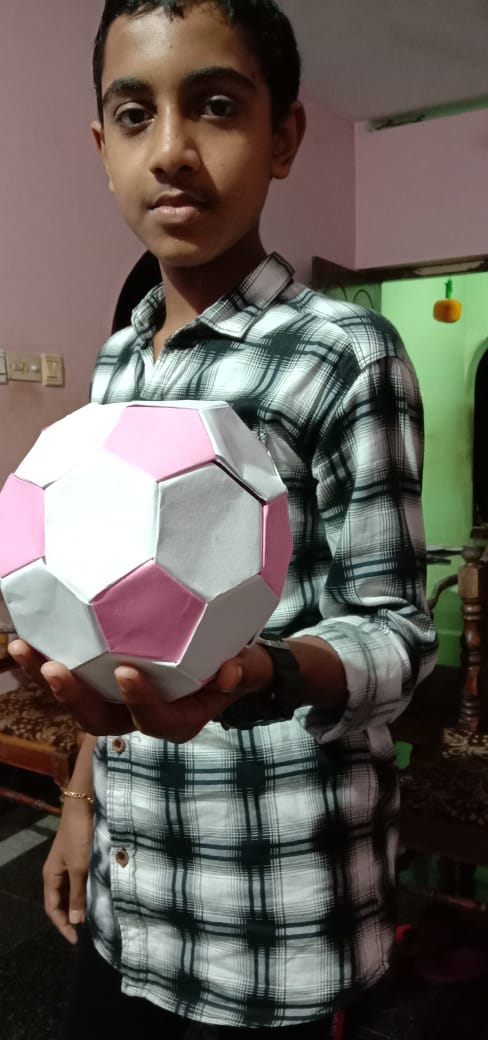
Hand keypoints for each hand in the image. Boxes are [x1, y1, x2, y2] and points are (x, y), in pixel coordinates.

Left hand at [9, 639, 273, 742]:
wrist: (230, 668)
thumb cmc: (240, 667)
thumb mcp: (250, 668)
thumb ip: (244, 670)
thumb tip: (231, 672)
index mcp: (179, 719)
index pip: (154, 720)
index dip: (139, 701)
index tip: (125, 672)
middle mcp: (142, 717)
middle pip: (102, 720)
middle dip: (75, 698)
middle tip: (54, 667)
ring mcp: (119, 702)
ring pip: (79, 702)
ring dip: (48, 679)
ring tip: (23, 648)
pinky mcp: (105, 684)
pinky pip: (75, 678)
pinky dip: (48, 661)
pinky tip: (28, 634)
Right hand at [43, 796, 92, 943]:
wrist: (85, 806)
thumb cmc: (80, 837)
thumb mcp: (79, 867)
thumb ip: (77, 894)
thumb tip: (75, 921)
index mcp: (51, 876)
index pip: (52, 908)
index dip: (62, 926)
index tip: (76, 940)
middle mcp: (57, 872)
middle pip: (61, 901)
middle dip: (71, 917)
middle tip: (87, 931)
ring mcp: (68, 863)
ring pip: (73, 890)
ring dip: (81, 904)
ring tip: (94, 917)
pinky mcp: (80, 856)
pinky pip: (81, 880)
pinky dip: (88, 890)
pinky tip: (99, 895)